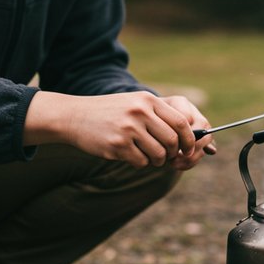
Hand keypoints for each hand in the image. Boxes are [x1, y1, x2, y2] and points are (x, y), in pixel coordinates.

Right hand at [24, 91, 213, 169]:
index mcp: (148, 100)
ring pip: (158, 154)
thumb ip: (159, 116)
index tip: (187, 149)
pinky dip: (139, 163)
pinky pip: (141, 162)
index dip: (189, 140)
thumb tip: (188, 136)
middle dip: (172, 153)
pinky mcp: (118, 145)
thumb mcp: (135, 104)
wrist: (75, 116)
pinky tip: (129, 155)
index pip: (181, 122)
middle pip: (172, 141)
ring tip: (146, 156)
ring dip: (156, 161)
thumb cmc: (110, 112)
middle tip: (165, 156)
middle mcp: (140, 112)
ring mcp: (128, 128)